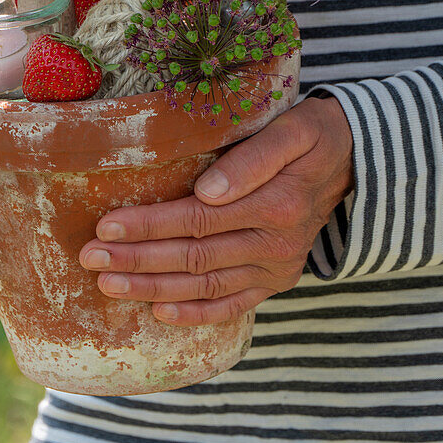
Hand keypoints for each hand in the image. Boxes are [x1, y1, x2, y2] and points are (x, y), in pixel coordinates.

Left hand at [80, 96, 352, 325]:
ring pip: (205, 285)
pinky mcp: (276, 281)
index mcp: (277, 203)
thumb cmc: (311, 135)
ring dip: (153, 288)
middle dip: (137, 260)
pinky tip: (159, 312)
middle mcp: (276, 243)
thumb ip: (254, 157)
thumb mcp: (293, 129)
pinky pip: (232, 305)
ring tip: (108, 285)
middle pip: (194, 256)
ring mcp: (277, 267)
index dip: (150, 225)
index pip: (198, 219)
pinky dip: (195, 313)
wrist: (352, 161)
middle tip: (90, 257)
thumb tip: (209, 189)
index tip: (106, 226)